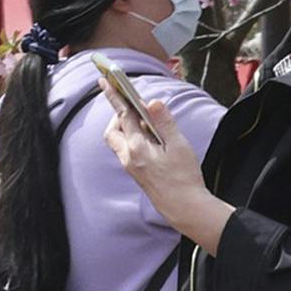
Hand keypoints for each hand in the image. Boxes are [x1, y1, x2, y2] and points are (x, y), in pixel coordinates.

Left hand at [93, 64, 229, 245]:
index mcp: (137, 148)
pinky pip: (126, 150)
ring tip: (144, 122)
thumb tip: (151, 102)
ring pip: (118, 142)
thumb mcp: (179, 146)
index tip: (105, 81)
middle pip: (113, 130)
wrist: (185, 209)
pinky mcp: (136, 174)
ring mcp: (131, 167)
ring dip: (125, 128)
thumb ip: (164, 122)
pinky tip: (149, 139)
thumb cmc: (184, 178)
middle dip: (119, 115)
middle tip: (131, 105)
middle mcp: (129, 158)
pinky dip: (132, 139)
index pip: (123, 115)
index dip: (114, 96)